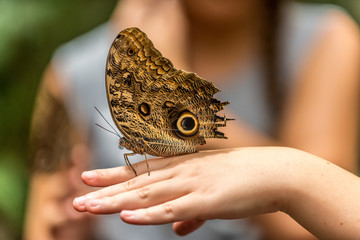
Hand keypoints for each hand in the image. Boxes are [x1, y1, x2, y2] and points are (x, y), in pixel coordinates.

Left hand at [73, 147, 291, 234]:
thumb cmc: (244, 179)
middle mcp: (182, 172)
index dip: (114, 174)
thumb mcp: (212, 192)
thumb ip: (191, 213)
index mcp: (183, 167)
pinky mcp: (206, 200)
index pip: (141, 171)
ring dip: (116, 201)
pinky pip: (172, 208)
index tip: (89, 177)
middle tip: (77, 196)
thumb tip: (177, 228)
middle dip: (106, 190)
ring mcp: (193, 184)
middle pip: (137, 182)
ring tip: (88, 206)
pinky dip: (149, 213)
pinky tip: (127, 216)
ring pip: (147, 194)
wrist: (276, 172)